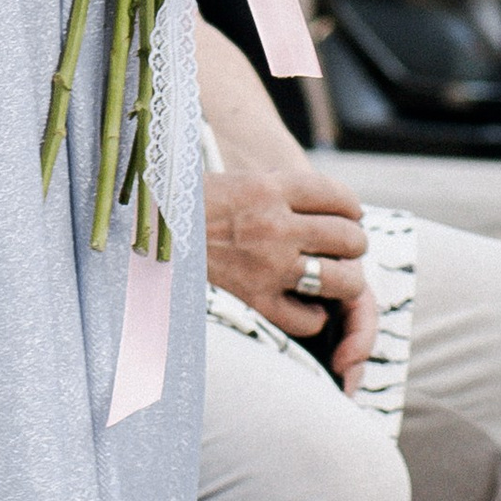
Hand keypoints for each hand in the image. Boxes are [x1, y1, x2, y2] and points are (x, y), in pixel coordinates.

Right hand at [204, 160, 376, 388]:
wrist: (147, 231)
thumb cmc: (191, 204)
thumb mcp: (239, 182)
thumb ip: (281, 191)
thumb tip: (325, 203)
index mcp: (269, 188)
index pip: (338, 195)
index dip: (351, 207)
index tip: (347, 213)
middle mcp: (275, 225)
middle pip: (350, 238)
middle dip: (353, 243)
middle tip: (342, 246)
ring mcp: (268, 266)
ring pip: (343, 280)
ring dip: (345, 279)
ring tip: (334, 276)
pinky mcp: (256, 300)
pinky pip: (309, 319)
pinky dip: (314, 317)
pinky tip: (306, 305)